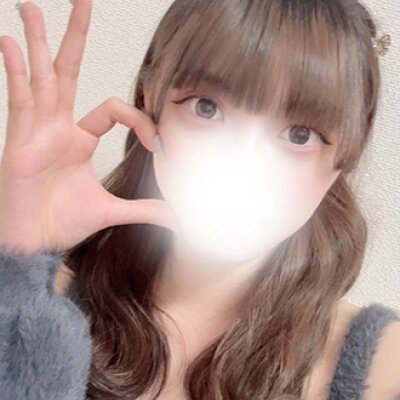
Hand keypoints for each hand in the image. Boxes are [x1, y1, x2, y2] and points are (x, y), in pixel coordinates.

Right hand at [0, 0, 178, 253]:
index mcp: (80, 140)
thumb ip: (144, 209)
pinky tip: (13, 44)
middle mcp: (58, 128)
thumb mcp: (111, 210)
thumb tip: (176, 218)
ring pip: (40, 76)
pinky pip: (19, 99)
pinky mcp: (20, 140)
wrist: (36, 243)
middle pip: (67, 73)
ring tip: (32, 8)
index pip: (114, 110)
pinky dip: (16, 71)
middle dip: (74, 38)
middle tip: (82, 1)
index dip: (140, 119)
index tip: (159, 142)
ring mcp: (37, 130)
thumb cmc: (62, 223)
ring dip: (38, 42)